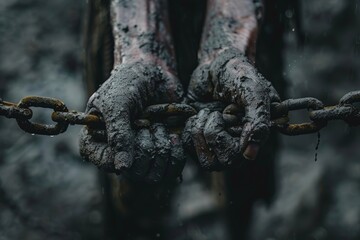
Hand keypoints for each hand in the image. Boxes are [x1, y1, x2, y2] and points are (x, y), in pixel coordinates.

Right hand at [79, 61, 184, 182]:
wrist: (155, 70)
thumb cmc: (129, 82)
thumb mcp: (117, 104)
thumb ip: (118, 135)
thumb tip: (123, 169)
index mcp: (97, 140)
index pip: (107, 163)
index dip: (122, 152)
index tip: (133, 132)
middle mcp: (118, 152)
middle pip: (135, 172)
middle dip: (146, 146)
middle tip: (147, 124)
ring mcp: (141, 154)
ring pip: (154, 175)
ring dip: (161, 147)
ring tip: (159, 126)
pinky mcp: (162, 153)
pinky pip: (172, 169)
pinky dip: (176, 152)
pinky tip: (174, 135)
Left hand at [183, 48, 279, 169]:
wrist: (215, 64)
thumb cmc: (239, 75)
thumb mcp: (254, 93)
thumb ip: (257, 121)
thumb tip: (250, 155)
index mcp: (255, 135)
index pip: (242, 157)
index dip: (229, 140)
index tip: (225, 115)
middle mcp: (237, 143)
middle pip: (221, 162)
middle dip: (213, 133)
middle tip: (216, 113)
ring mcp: (217, 142)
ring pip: (203, 158)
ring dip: (201, 129)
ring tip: (208, 111)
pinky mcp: (198, 137)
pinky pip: (188, 146)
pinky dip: (191, 127)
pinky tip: (198, 113)